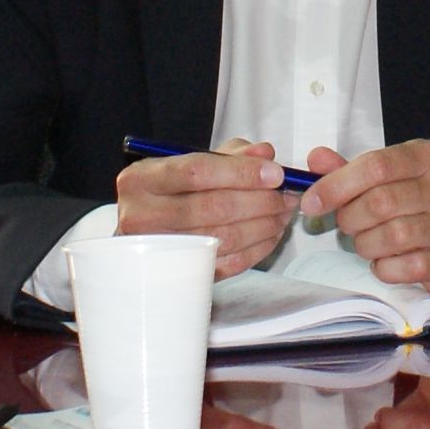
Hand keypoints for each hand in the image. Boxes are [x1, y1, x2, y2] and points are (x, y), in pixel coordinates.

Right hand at [115, 142, 295, 273]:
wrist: (144, 230)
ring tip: (283, 213)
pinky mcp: (177, 274)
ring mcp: (157, 251)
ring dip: (263, 226)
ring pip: (223, 238)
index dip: (241, 172)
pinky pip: (225, 264)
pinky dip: (256, 249)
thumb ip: (229, 155)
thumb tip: (265, 154)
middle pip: (212, 207)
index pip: (196, 171)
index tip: (275, 174)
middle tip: (288, 196)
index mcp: (141, 180)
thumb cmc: (169, 194)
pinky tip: (270, 235)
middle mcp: (141, 215)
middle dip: (260, 201)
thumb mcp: (189, 164)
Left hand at [296, 140, 429, 300]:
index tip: (312, 202)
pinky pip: (405, 267)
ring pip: (390, 236)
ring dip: (365, 244)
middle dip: (350, 219)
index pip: (375, 166)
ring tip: (368, 243)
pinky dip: (384, 268)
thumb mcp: (393, 179)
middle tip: (348, 225)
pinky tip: (387, 262)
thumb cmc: (423, 207)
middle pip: (379, 202)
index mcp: (428, 157)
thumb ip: (353, 171)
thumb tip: (316, 159)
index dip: (336, 185)